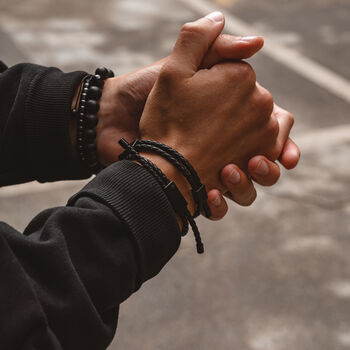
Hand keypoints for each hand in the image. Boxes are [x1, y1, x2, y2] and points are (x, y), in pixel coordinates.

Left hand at [96, 14, 299, 214]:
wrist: (115, 121)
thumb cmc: (146, 93)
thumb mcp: (181, 66)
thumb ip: (216, 48)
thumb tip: (259, 41)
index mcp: (230, 116)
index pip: (272, 131)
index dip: (283, 142)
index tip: (284, 153)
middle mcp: (226, 145)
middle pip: (265, 163)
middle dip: (268, 168)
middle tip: (257, 163)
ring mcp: (211, 169)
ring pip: (248, 189)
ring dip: (246, 186)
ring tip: (228, 173)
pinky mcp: (194, 189)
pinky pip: (219, 207)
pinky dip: (218, 205)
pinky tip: (207, 194)